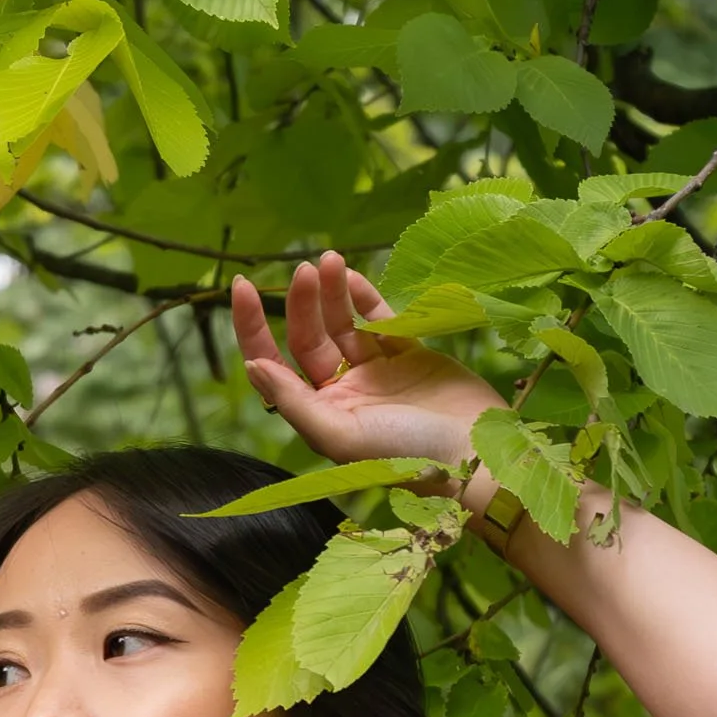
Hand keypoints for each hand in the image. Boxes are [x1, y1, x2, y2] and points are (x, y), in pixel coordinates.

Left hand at [230, 251, 505, 474]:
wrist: (474, 456)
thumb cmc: (406, 455)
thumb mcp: (340, 435)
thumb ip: (293, 401)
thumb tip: (253, 366)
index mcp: (320, 413)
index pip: (273, 364)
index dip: (253, 327)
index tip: (242, 286)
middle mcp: (343, 392)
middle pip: (308, 336)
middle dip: (302, 302)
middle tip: (306, 268)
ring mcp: (376, 372)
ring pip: (342, 322)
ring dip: (330, 291)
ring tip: (327, 261)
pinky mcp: (410, 355)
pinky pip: (379, 319)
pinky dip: (363, 296)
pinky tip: (349, 276)